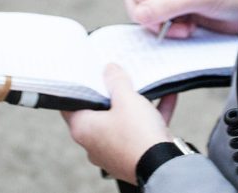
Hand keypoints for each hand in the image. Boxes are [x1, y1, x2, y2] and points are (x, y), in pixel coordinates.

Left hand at [62, 64, 177, 183]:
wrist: (163, 167)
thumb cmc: (137, 135)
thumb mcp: (126, 98)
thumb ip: (116, 81)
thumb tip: (109, 70)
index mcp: (83, 128)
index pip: (70, 104)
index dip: (77, 87)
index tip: (86, 74)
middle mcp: (94, 143)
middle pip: (99, 112)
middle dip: (111, 94)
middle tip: (118, 76)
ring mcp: (114, 151)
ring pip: (122, 121)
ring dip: (136, 104)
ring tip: (146, 86)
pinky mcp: (133, 156)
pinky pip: (141, 131)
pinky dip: (152, 115)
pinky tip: (167, 97)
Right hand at [122, 0, 237, 37]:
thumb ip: (168, 5)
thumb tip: (139, 14)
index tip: (150, 9)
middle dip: (147, 12)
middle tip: (162, 25)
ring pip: (144, 10)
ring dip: (158, 23)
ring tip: (182, 28)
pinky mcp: (174, 10)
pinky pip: (156, 21)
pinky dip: (166, 29)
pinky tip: (186, 29)